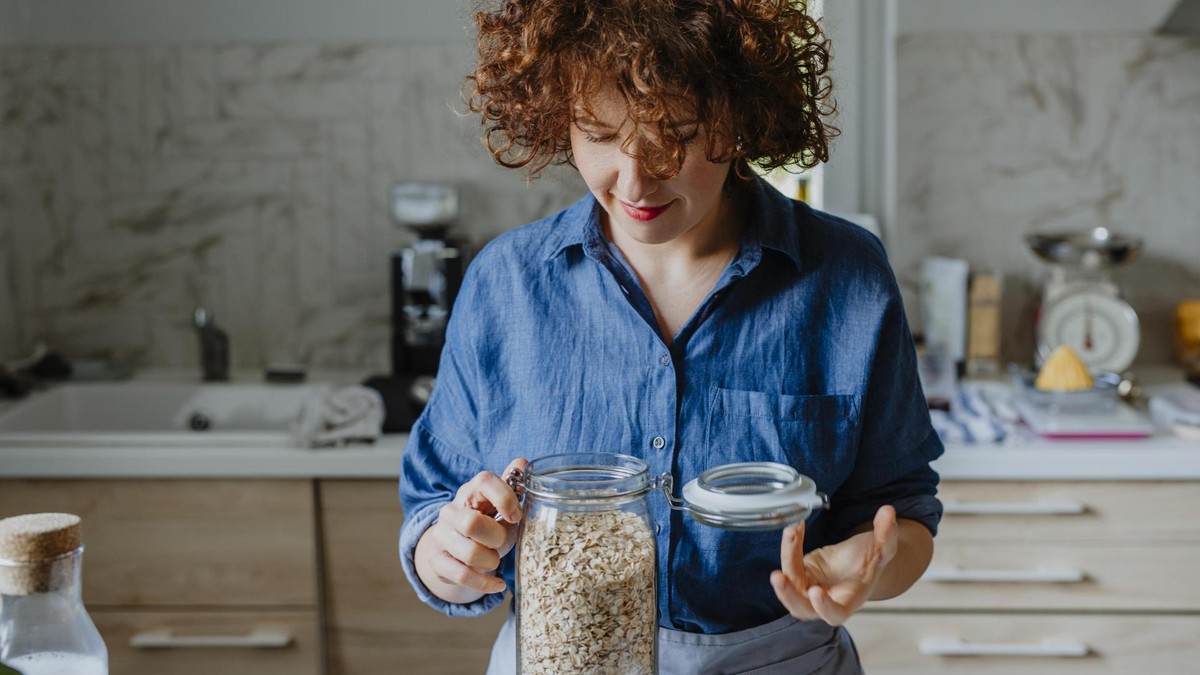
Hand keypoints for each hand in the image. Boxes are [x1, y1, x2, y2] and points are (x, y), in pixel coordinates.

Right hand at [420, 458, 527, 597]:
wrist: (456, 549)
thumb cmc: (487, 524)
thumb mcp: (501, 506)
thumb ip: (512, 485)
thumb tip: (522, 463)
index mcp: (471, 491)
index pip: (484, 481)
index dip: (505, 498)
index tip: (517, 516)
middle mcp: (452, 510)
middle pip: (471, 523)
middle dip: (496, 538)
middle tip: (502, 542)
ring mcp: (441, 536)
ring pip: (468, 553)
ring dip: (490, 561)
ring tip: (495, 561)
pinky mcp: (437, 561)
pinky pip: (462, 575)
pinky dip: (485, 583)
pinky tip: (497, 584)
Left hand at [770, 505, 898, 625]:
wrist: (856, 560)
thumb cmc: (869, 562)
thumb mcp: (882, 548)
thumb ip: (886, 534)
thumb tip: (888, 511)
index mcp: (847, 602)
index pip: (834, 614)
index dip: (825, 606)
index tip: (816, 592)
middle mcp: (823, 601)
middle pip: (800, 608)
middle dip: (787, 594)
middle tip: (778, 577)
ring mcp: (807, 588)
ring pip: (788, 585)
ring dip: (786, 559)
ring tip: (791, 533)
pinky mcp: (798, 573)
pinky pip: (789, 562)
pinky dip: (790, 545)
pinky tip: (796, 527)